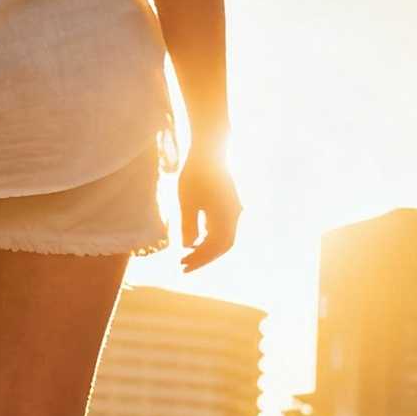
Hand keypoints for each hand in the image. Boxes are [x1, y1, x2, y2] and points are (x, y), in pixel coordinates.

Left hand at [178, 151, 241, 270]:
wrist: (209, 149)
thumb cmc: (195, 174)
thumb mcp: (186, 201)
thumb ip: (188, 225)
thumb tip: (188, 246)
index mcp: (225, 216)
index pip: (216, 247)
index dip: (200, 259)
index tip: (182, 266)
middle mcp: (233, 215)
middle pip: (222, 245)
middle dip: (204, 257)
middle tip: (184, 266)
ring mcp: (233, 209)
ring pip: (223, 236)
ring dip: (207, 248)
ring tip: (187, 254)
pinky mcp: (228, 203)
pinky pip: (222, 226)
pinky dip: (209, 237)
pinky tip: (196, 238)